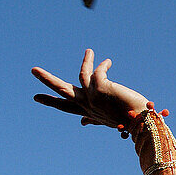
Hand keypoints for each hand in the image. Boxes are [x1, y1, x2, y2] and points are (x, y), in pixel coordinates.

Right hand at [32, 49, 149, 130]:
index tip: (36, 97)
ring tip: (89, 51)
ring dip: (86, 61)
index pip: (66, 107)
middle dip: (47, 80)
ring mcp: (93, 97)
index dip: (51, 102)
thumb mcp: (107, 120)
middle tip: (33, 69)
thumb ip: (94, 119)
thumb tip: (83, 123)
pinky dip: (102, 65)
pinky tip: (108, 62)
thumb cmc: (130, 121)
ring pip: (80, 76)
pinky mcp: (100, 88)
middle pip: (62, 91)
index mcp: (89, 112)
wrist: (142, 123)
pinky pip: (98, 71)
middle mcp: (88, 105)